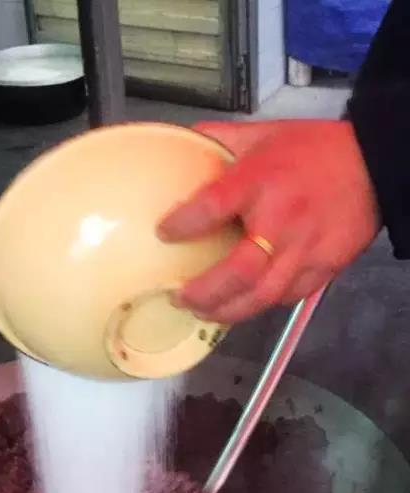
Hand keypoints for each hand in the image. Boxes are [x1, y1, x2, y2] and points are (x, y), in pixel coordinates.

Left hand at [157, 120, 379, 321]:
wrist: (375, 165)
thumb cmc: (314, 151)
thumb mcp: (263, 133)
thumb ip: (220, 141)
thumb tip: (180, 145)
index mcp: (261, 180)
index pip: (213, 206)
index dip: (184, 224)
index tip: (164, 232)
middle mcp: (282, 220)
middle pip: (239, 270)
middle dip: (205, 291)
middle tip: (179, 296)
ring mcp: (305, 249)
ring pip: (262, 295)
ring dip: (227, 310)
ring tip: (203, 311)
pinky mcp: (323, 268)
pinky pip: (285, 297)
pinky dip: (258, 305)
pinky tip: (239, 306)